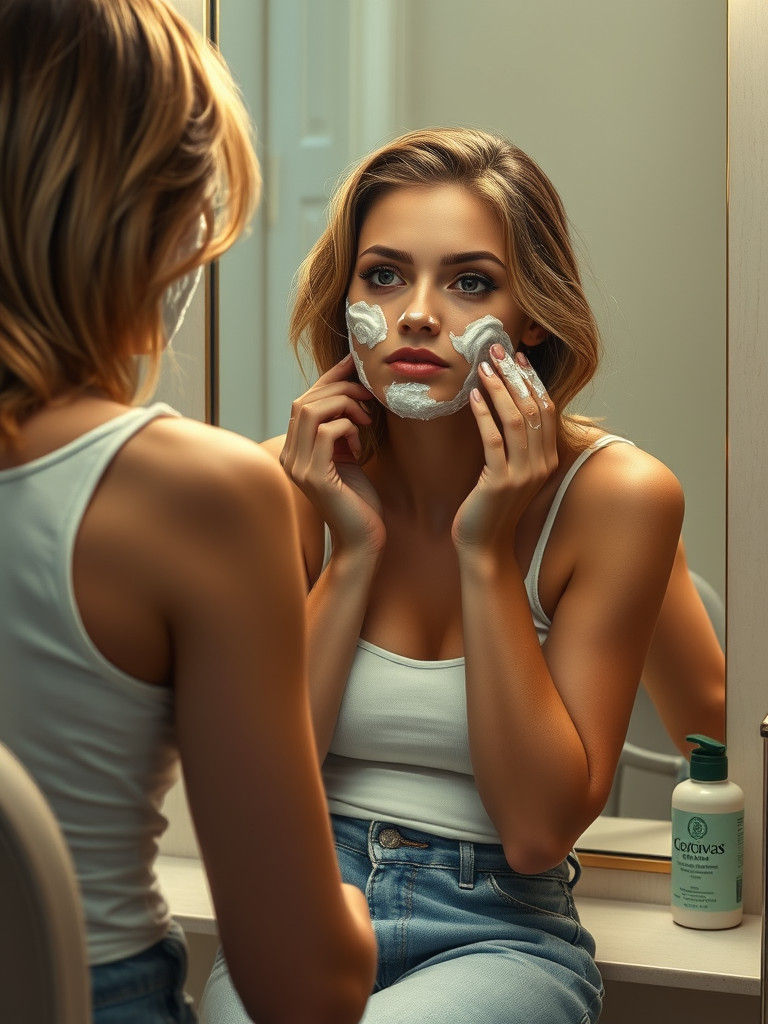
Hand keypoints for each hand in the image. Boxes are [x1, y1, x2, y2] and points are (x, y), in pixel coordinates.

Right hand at [280, 354, 385, 556]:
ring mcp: (298, 467)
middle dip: (341, 389)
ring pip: (312, 411)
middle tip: (369, 399)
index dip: (329, 378)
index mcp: (294, 449)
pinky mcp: (314, 477)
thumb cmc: (359, 499)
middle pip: (305, 400)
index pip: (303, 401)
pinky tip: (360, 445)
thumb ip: (340, 427)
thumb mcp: (347, 454)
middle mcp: (289, 456)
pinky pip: (326, 432)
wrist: (363, 539)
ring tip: (366, 420)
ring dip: (345, 405)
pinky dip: (348, 428)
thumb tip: (349, 387)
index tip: (355, 366)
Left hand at [452, 348, 557, 551]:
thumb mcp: (511, 471)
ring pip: (517, 420)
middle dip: (515, 376)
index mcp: (548, 459)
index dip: (532, 380)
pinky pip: (494, 440)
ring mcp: (523, 474)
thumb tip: (505, 405)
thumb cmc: (492, 507)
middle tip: (497, 351)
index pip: (546, 409)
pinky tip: (474, 397)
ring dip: (499, 389)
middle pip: (534, 408)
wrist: (485, 546)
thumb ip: (515, 444)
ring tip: (483, 368)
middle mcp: (541, 464)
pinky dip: (484, 415)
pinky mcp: (500, 482)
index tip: (517, 357)